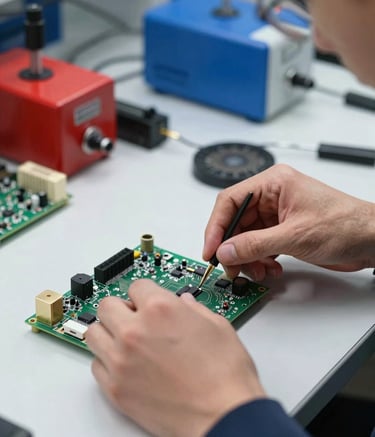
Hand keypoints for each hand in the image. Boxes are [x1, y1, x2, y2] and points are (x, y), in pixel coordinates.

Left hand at [86, 279, 265, 436]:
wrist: (223, 417)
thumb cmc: (225, 377)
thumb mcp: (217, 327)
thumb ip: (195, 308)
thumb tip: (185, 304)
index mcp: (161, 309)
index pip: (136, 286)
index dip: (145, 293)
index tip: (147, 300)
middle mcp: (135, 331)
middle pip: (107, 305)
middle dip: (122, 308)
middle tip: (134, 317)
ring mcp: (121, 361)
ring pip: (93, 333)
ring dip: (108, 331)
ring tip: (126, 339)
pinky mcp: (116, 389)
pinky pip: (96, 365)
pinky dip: (107, 361)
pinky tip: (126, 364)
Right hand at [203, 164, 374, 280]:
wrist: (372, 240)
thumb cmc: (345, 225)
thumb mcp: (295, 236)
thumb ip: (255, 244)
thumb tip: (226, 250)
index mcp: (273, 183)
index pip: (230, 201)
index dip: (216, 226)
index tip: (211, 249)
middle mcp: (271, 196)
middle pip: (236, 222)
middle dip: (233, 247)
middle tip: (232, 267)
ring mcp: (276, 215)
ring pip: (246, 237)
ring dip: (247, 257)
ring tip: (257, 271)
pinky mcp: (282, 231)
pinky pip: (259, 246)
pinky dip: (260, 260)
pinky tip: (271, 269)